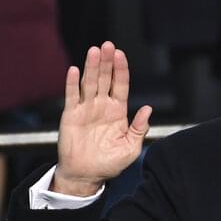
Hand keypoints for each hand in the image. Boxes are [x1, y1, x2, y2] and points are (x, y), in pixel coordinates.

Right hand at [54, 42, 150, 196]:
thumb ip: (139, 127)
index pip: (121, 85)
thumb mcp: (131, 147)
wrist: (87, 175)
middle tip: (108, 45)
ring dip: (92, 67)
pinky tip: (75, 70)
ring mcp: (86, 109)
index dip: (121, 70)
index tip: (121, 54)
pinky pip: (72, 96)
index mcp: (118, 112)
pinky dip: (73, 83)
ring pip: (89, 83)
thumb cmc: (110, 163)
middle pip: (105, 79)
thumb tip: (148, 108)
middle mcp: (102, 106)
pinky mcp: (71, 115)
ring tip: (94, 51)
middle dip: (107, 62)